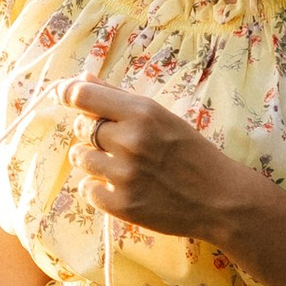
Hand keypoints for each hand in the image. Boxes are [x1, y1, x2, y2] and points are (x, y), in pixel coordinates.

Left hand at [65, 77, 246, 240]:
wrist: (220, 199)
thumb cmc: (191, 153)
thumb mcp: (162, 116)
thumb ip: (118, 97)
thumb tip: (81, 79)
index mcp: (142, 114)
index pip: (83, 96)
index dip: (68, 94)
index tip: (65, 96)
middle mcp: (130, 142)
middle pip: (80, 128)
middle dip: (92, 132)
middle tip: (119, 142)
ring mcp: (124, 176)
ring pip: (80, 158)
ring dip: (92, 160)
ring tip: (120, 165)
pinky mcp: (122, 206)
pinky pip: (87, 189)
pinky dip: (98, 188)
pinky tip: (121, 186)